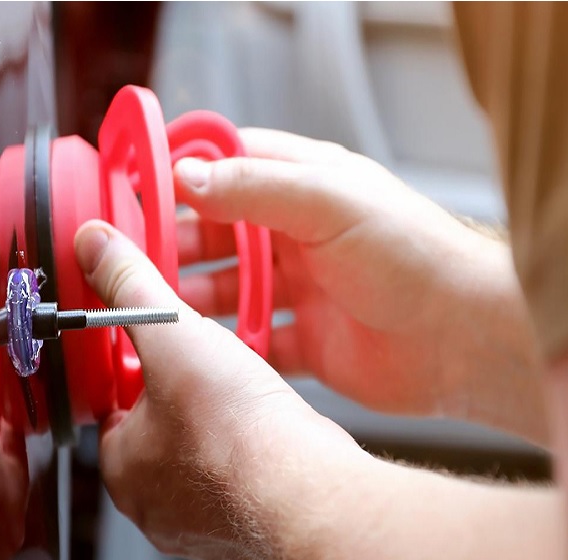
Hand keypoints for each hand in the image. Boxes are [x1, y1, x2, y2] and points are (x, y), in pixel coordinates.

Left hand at [74, 221, 361, 559]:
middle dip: (178, 402)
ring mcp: (202, 527)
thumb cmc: (236, 431)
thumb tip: (96, 249)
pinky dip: (250, 460)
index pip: (112, 410)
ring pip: (199, 465)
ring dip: (216, 431)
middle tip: (202, 371)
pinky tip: (268, 434)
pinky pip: (239, 486)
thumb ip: (131, 289)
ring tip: (238, 398)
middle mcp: (153, 506)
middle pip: (155, 437)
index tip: (155, 353)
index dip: (135, 375)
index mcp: (120, 465)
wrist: (307, 492)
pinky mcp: (248, 532)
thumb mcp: (172, 334)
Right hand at [173, 129, 544, 441]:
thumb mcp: (328, 202)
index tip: (137, 191)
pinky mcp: (306, 341)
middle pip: (216, 235)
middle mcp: (297, 236)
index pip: (227, 167)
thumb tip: (187, 175)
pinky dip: (228, 348)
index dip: (181, 175)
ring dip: (193, 302)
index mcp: (303, 187)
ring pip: (227, 291)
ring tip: (159, 311)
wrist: (465, 338)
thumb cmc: (415, 256)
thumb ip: (254, 187)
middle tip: (134, 262)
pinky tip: (205, 353)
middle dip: (175, 247)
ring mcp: (301, 290)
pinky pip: (252, 342)